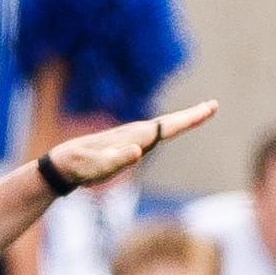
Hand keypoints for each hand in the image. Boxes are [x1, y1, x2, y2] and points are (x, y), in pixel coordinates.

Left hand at [44, 100, 217, 188]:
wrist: (62, 163)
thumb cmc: (80, 167)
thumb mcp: (97, 168)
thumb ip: (117, 160)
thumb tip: (138, 150)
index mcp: (135, 137)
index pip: (168, 126)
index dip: (190, 118)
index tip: (210, 107)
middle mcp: (136, 133)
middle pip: (170, 122)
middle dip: (192, 115)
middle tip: (213, 106)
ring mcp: (132, 138)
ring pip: (163, 126)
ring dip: (183, 120)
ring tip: (201, 113)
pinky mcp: (128, 144)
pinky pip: (155, 134)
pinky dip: (169, 129)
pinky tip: (171, 129)